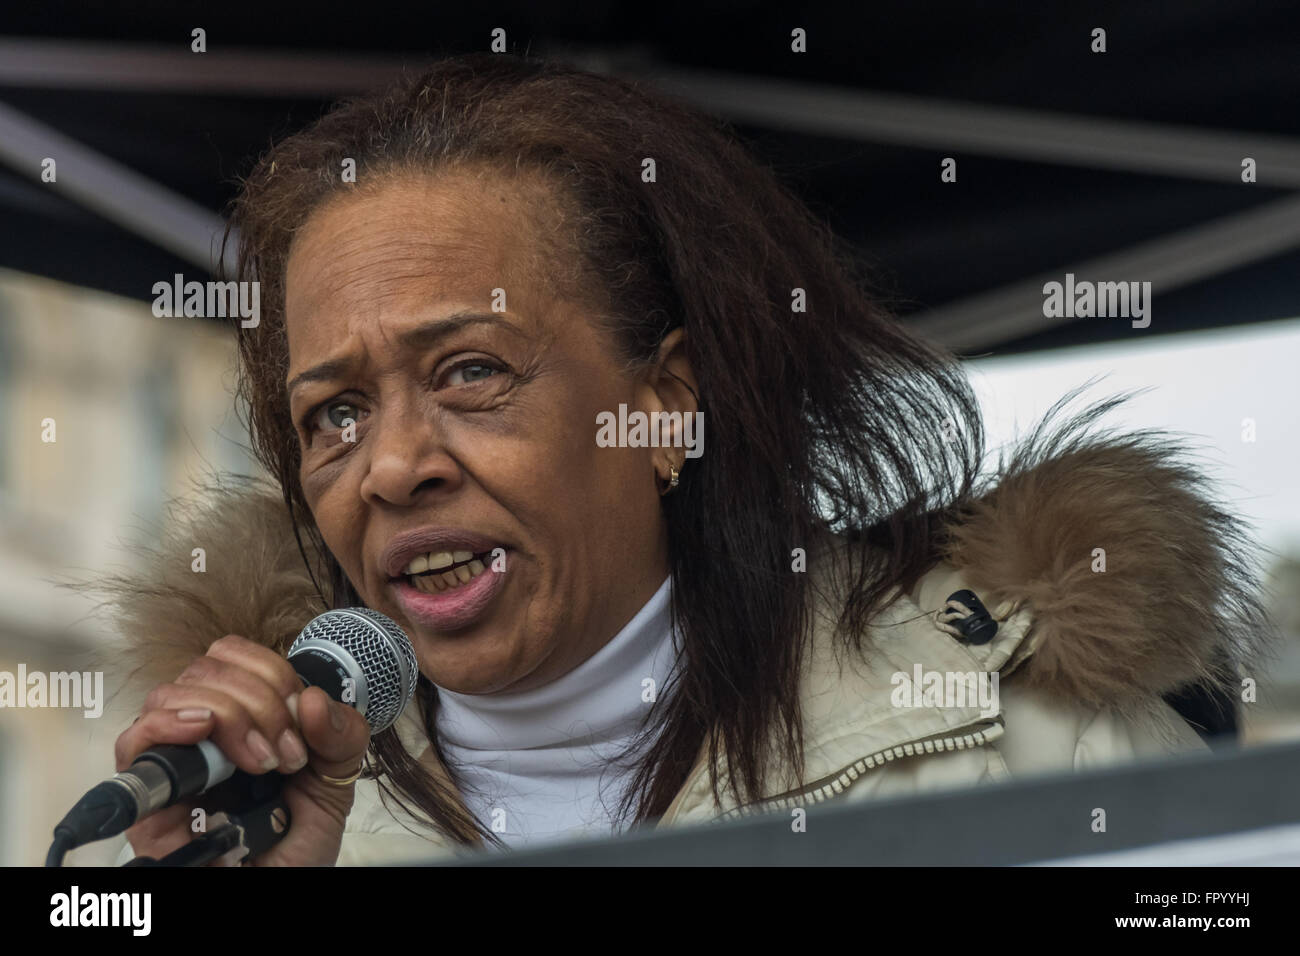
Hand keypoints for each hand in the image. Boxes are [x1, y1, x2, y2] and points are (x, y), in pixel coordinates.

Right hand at [114, 634, 370, 865]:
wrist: (281, 885)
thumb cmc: (298, 837)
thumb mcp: (337, 778)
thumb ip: (340, 733)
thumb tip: (311, 699)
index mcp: (242, 713)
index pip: (234, 655)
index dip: (271, 674)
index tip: (301, 720)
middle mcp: (202, 730)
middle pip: (206, 670)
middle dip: (258, 702)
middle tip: (287, 754)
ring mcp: (172, 759)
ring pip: (171, 695)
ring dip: (226, 716)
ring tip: (259, 762)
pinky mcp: (147, 796)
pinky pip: (133, 742)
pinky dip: (167, 724)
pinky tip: (202, 730)